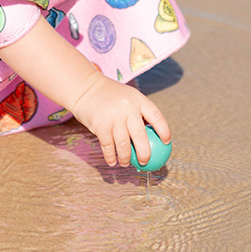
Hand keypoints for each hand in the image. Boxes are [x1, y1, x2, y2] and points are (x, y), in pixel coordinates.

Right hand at [0, 16, 170, 167]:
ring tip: (126, 164)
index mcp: (138, 99)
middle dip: (145, 153)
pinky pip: (108, 146)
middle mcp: (127, 108)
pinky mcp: (101, 125)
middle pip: (141, 136)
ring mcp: (114, 117)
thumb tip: (153, 135)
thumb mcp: (127, 97)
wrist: (84, 88)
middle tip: (145, 162)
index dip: (164, 131)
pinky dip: (111, 156)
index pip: (156, 117)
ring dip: (126, 158)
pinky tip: (112, 162)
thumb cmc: (109, 95)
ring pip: (124, 145)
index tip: (166, 142)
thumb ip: (138, 112)